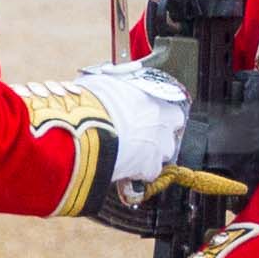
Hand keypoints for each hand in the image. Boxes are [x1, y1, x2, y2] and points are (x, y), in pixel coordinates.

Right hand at [76, 67, 187, 183]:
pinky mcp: (148, 168)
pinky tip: (123, 166)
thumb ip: (117, 89)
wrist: (85, 129)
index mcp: (155, 102)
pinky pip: (148, 172)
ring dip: (150, 155)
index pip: (173, 112)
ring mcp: (158, 148)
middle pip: (170, 135)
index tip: (150, 119)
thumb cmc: (94, 104)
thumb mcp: (105, 84)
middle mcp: (162, 125)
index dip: (162, 118)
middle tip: (138, 137)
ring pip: (162, 155)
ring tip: (129, 154)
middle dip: (157, 138)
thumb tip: (109, 88)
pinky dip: (138, 172)